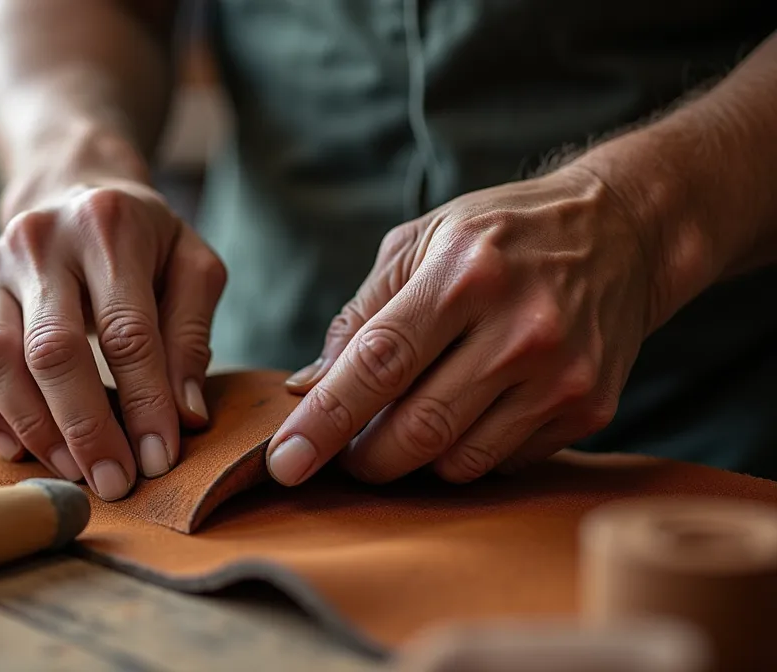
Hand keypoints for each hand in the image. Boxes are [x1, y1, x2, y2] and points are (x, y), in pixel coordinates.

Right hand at [0, 178, 226, 500]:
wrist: (70, 189)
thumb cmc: (142, 241)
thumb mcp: (190, 265)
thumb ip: (191, 334)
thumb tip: (184, 415)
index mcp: (106, 225)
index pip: (126, 331)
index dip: (144, 402)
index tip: (159, 458)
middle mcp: (38, 241)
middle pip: (52, 350)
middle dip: (85, 427)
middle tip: (113, 483)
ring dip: (33, 427)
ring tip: (72, 472)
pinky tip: (15, 447)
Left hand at [268, 166, 661, 485]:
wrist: (626, 231)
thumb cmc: (501, 235)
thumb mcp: (421, 242)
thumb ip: (360, 316)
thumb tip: (306, 388)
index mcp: (463, 275)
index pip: (377, 365)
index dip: (323, 421)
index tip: (284, 464)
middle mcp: (519, 329)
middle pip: (416, 429)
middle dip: (363, 457)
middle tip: (343, 452)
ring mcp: (561, 375)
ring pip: (457, 461)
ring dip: (415, 458)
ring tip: (407, 422)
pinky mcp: (589, 409)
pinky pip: (501, 462)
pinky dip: (467, 451)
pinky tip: (470, 410)